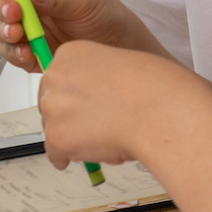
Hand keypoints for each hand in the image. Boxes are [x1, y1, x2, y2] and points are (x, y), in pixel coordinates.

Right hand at [0, 0, 169, 71]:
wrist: (119, 46)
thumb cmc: (103, 12)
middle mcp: (24, 2)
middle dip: (2, 8)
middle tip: (15, 14)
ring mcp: (24, 28)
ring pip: (0, 29)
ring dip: (5, 32)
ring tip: (20, 35)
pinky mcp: (28, 52)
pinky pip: (13, 53)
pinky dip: (16, 54)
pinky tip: (28, 53)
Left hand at [38, 40, 211, 168]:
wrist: (162, 110)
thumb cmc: (155, 88)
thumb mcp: (120, 65)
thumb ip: (98, 78)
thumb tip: (91, 100)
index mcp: (71, 53)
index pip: (58, 79)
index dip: (74, 96)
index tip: (86, 105)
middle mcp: (55, 76)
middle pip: (50, 103)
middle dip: (68, 117)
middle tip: (93, 126)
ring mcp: (54, 107)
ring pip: (52, 129)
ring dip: (72, 137)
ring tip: (103, 139)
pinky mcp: (57, 136)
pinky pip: (56, 154)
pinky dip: (71, 158)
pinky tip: (93, 154)